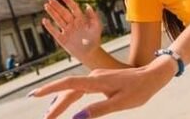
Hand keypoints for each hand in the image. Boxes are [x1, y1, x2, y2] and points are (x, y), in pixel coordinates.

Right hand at [30, 56, 176, 118]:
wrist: (154, 75)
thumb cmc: (140, 89)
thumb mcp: (121, 103)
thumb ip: (99, 110)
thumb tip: (77, 118)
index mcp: (97, 81)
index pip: (68, 84)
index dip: (51, 89)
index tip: (35, 95)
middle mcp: (94, 76)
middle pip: (69, 90)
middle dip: (55, 104)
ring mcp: (97, 77)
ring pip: (74, 90)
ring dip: (62, 101)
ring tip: (50, 115)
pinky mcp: (101, 80)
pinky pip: (81, 88)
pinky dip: (71, 97)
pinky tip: (66, 104)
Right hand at [42, 0, 102, 59]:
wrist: (90, 53)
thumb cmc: (95, 39)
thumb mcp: (97, 27)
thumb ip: (93, 16)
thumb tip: (87, 6)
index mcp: (80, 19)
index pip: (73, 7)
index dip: (68, 1)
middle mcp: (72, 23)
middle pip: (63, 12)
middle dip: (57, 6)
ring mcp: (66, 30)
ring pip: (58, 19)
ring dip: (52, 12)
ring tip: (46, 6)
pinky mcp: (62, 38)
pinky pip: (54, 31)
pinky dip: (49, 26)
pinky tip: (44, 20)